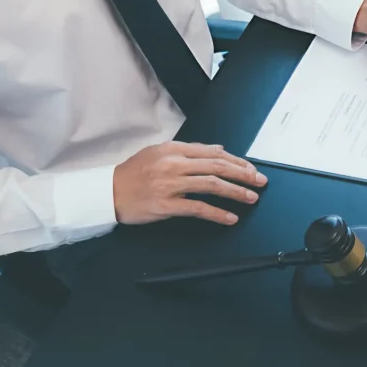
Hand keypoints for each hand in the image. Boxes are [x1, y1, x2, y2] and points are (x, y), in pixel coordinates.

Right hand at [113, 142, 266, 225]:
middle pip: (217, 167)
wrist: (107, 192)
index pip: (213, 153)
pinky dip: (217, 213)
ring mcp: (170, 184)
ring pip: (212, 185)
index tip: (251, 168)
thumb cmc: (133, 174)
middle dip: (243, 174)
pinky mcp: (166, 205)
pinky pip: (198, 208)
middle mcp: (174, 164)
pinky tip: (230, 217)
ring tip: (251, 197)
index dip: (237, 161)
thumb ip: (189, 151)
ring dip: (235, 192)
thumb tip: (218, 149)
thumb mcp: (159, 153)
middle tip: (260, 181)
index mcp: (173, 149)